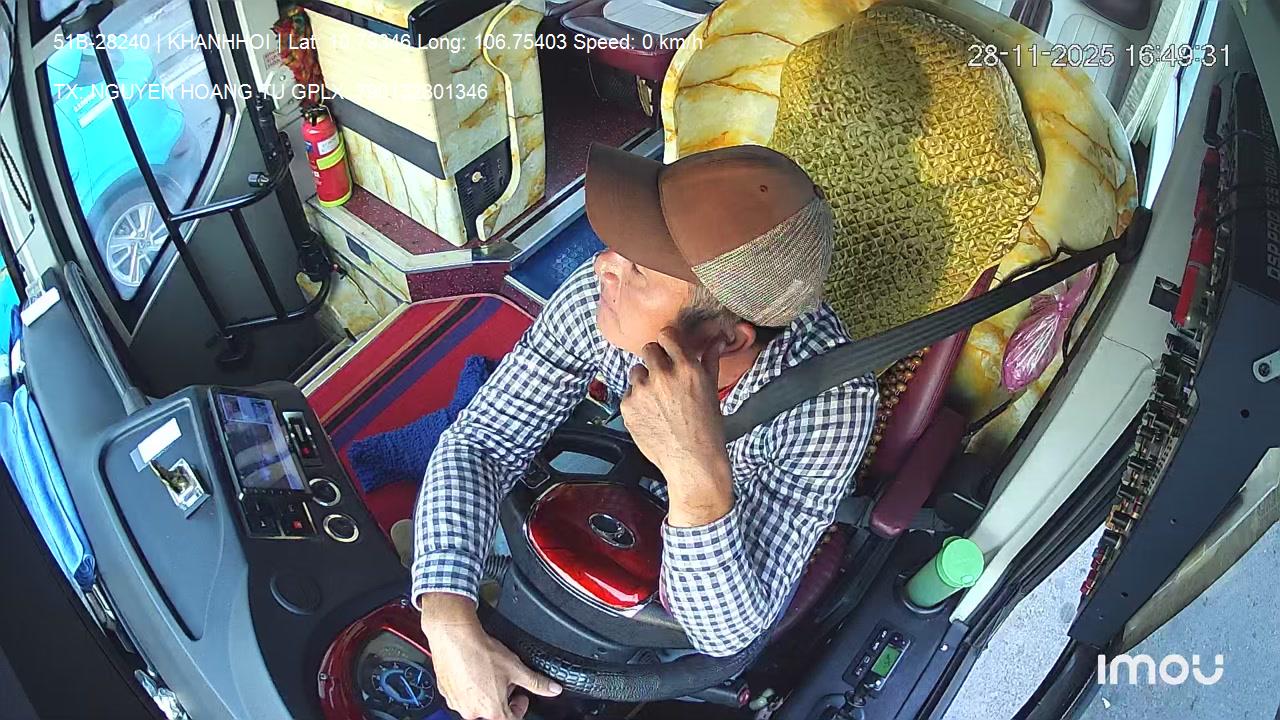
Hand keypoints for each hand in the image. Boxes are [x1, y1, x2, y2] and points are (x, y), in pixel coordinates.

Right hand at [420, 594, 561, 718]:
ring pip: (476, 705)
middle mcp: (472, 711)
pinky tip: (473, 671)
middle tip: (505, 681)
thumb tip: (552, 689)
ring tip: (489, 673)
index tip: (521, 696)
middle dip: (502, 699)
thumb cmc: (481, 653)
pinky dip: (469, 687)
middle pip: (492, 713)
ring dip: (485, 694)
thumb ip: (536, 683)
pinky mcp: (445, 693)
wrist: (455, 637)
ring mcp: (456, 703)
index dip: (520, 708)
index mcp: (492, 710)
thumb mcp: (516, 668)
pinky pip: (460, 696)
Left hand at [621, 327, 733, 526]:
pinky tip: (651, 416)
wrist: (692, 462)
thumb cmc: (707, 428)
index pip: (666, 335)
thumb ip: (710, 360)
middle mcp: (662, 375)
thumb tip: (717, 340)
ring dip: (644, 381)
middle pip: (648, 350)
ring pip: (636, 372)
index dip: (667, 342)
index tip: (668, 349)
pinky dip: (637, 402)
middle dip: (655, 360)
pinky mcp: (628, 406)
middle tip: (663, 377)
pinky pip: (628, 394)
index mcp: (686, 368)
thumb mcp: (712, 390)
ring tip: (658, 401)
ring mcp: (642, 391)